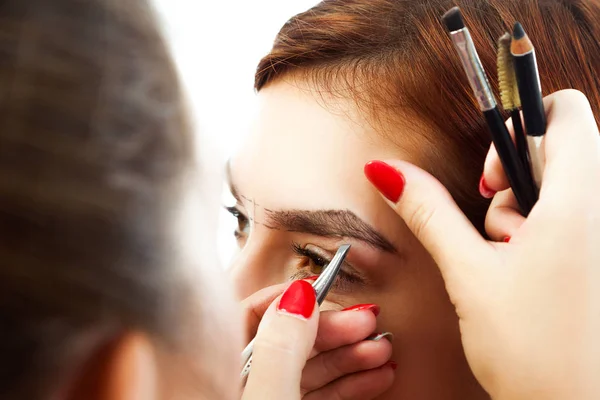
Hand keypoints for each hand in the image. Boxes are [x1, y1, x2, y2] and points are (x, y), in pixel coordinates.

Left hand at [241, 282, 394, 398]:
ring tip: (383, 349)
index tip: (325, 286)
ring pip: (309, 368)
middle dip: (333, 329)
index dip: (290, 297)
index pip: (250, 313)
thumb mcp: (269, 397)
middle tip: (368, 320)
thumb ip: (281, 347)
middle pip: (288, 339)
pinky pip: (318, 394)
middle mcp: (241, 380)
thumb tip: (299, 294)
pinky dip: (348, 385)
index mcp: (220, 366)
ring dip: (350, 356)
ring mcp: (267, 397)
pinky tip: (377, 376)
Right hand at [364, 90, 599, 398]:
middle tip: (498, 232)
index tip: (489, 175)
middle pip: (556, 152)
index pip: (561, 112)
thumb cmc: (539, 355)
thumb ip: (428, 212)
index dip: (515, 127)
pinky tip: (532, 278)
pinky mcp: (599, 257)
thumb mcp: (470, 274)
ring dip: (525, 219)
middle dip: (512, 186)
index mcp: (582, 200)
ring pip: (561, 191)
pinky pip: (574, 221)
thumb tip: (388, 172)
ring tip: (513, 265)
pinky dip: (545, 238)